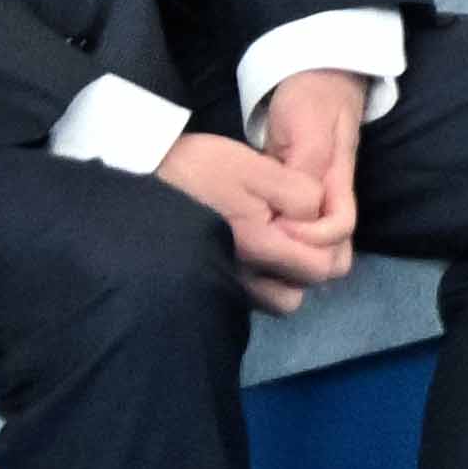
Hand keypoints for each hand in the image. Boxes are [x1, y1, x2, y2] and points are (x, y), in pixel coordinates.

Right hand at [157, 133, 350, 314]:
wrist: (142, 178)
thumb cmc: (199, 170)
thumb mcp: (257, 168)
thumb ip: (300, 194)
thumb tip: (318, 218)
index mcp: (259, 246)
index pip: (322, 267)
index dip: (326, 242)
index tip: (302, 217)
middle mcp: (242, 277)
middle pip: (299, 292)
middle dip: (306, 265)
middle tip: (291, 232)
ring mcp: (222, 285)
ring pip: (274, 300)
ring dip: (282, 276)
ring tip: (273, 242)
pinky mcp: (208, 283)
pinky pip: (248, 295)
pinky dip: (258, 279)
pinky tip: (251, 249)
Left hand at [251, 65, 364, 253]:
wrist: (319, 71)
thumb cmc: (312, 95)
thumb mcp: (306, 127)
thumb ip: (303, 167)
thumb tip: (295, 213)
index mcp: (337, 180)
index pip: (338, 230)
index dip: (310, 239)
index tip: (275, 228)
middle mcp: (331, 194)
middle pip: (333, 248)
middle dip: (303, 258)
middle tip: (262, 250)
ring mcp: (316, 194)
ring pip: (315, 244)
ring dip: (288, 253)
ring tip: (252, 250)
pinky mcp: (297, 191)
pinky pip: (295, 229)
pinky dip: (278, 240)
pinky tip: (252, 239)